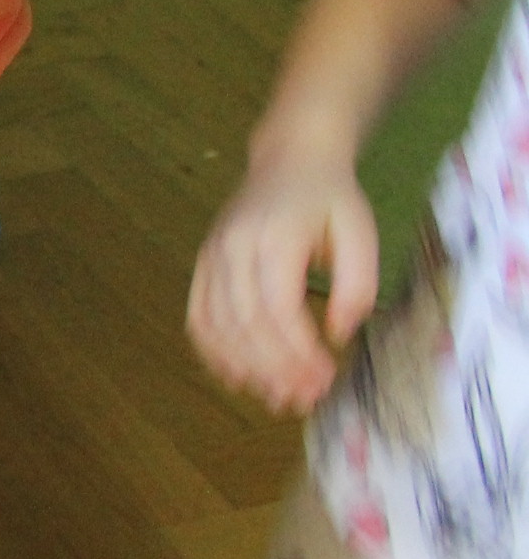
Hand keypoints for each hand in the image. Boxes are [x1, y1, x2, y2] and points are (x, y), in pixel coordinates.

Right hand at [189, 139, 379, 414]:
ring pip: (218, 324)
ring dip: (246, 367)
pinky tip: (236, 375)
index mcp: (274, 237)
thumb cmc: (331, 199)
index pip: (277, 307)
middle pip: (245, 322)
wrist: (290, 159)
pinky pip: (198, 314)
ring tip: (277, 396)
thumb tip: (337, 334)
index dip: (297, 351)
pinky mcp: (204, 263)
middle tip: (304, 399)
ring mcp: (212, 255)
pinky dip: (212, 350)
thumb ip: (357, 284)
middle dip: (275, 368)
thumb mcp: (361, 232)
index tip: (325, 379)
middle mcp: (233, 247)